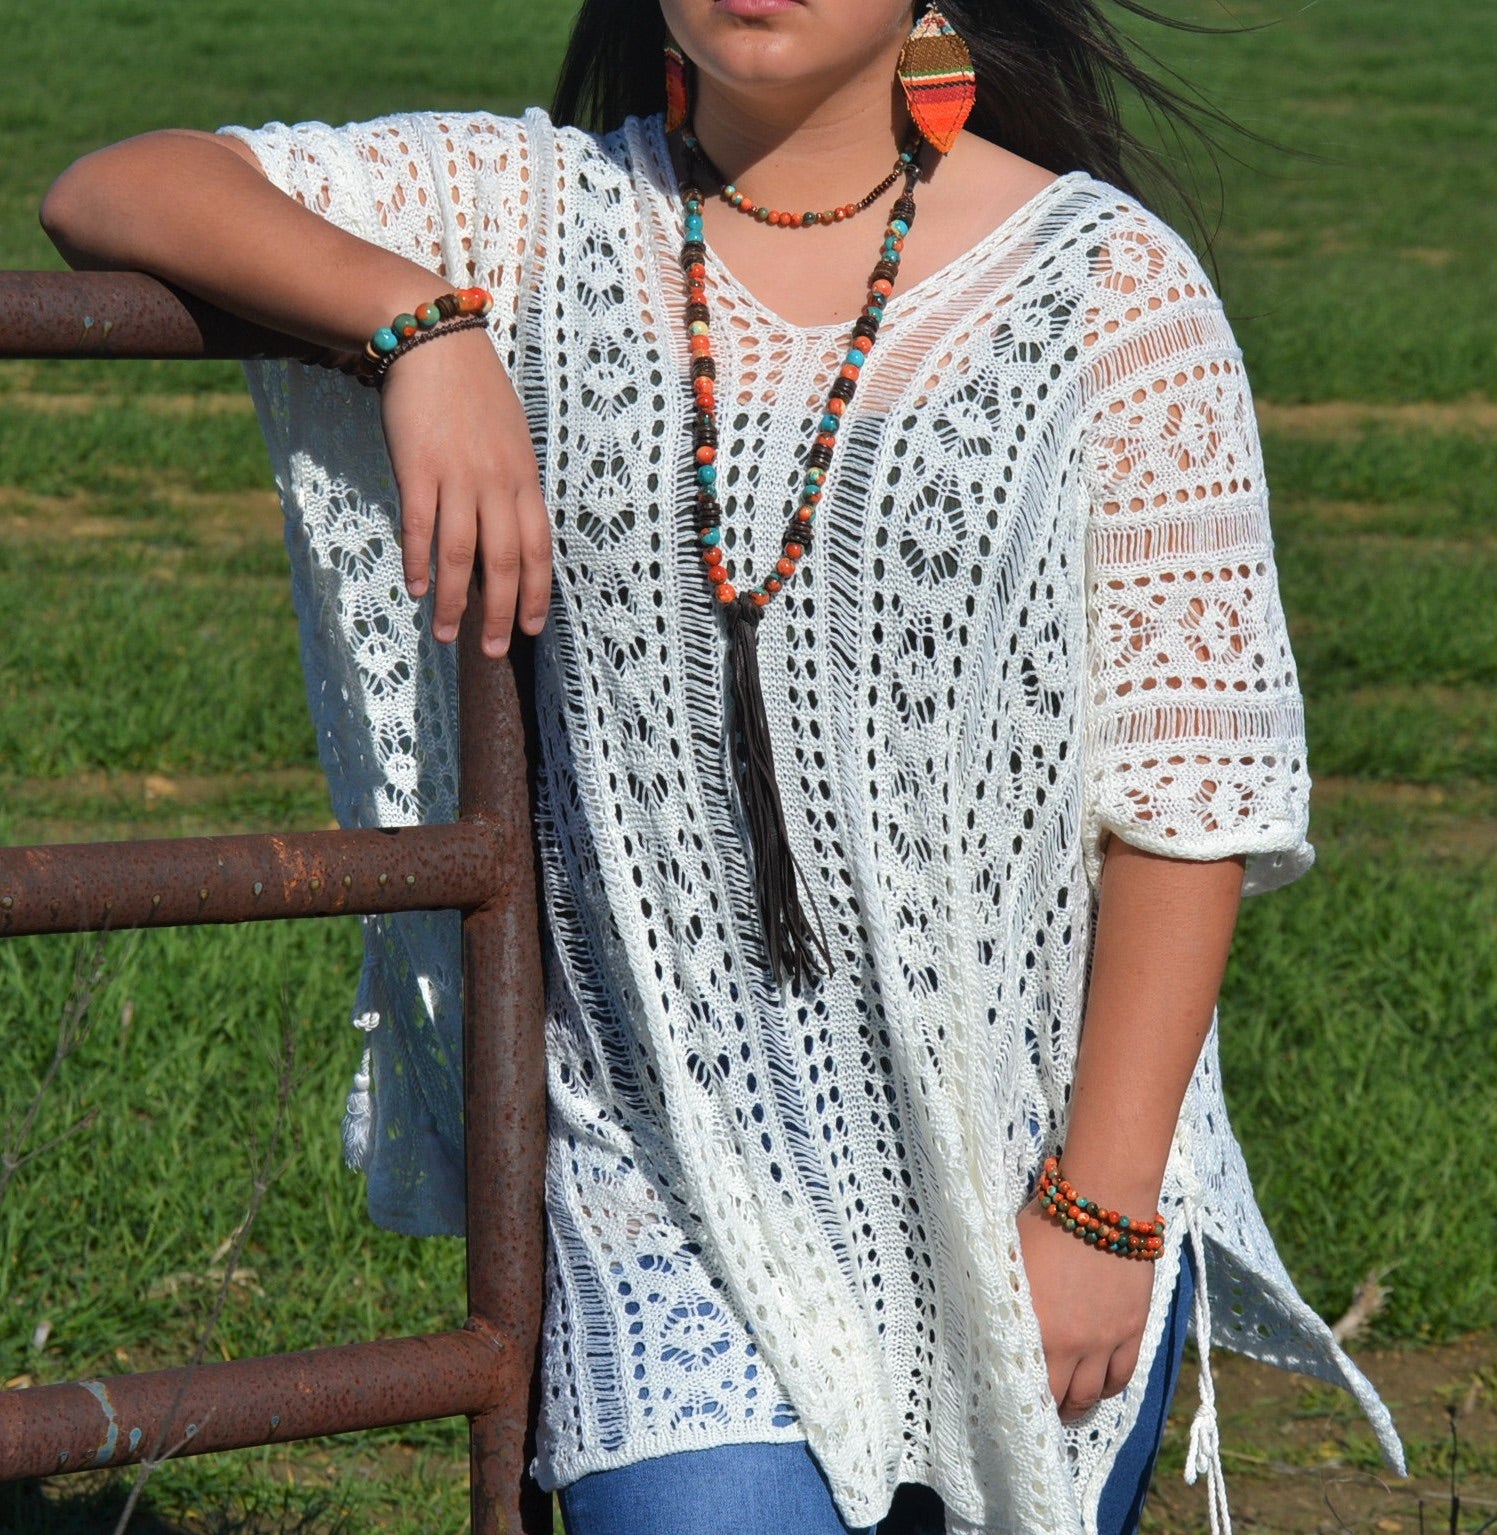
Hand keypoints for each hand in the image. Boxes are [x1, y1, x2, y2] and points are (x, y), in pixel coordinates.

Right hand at [379, 326, 551, 657]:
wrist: (433, 342)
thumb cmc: (473, 393)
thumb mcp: (510, 439)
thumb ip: (512, 485)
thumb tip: (509, 533)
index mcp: (524, 479)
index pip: (537, 549)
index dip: (534, 593)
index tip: (528, 629)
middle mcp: (498, 484)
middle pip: (504, 562)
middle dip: (499, 613)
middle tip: (491, 652)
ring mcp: (459, 477)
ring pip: (462, 554)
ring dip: (456, 601)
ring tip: (447, 637)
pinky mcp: (419, 468)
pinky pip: (421, 526)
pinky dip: (420, 562)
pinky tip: (418, 590)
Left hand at [1016, 1194, 1157, 1421]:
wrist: (1100, 1201)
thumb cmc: (1046, 1221)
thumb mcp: (1010, 1258)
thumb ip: (1005, 1296)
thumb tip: (990, 1319)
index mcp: (1032, 1326)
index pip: (1024, 1382)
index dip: (1019, 1398)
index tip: (1012, 1402)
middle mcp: (1069, 1343)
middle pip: (1060, 1397)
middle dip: (1049, 1409)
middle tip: (1041, 1411)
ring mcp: (1104, 1340)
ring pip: (1091, 1394)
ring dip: (1078, 1406)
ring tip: (1068, 1407)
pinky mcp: (1132, 1330)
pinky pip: (1122, 1377)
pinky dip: (1109, 1390)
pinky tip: (1098, 1388)